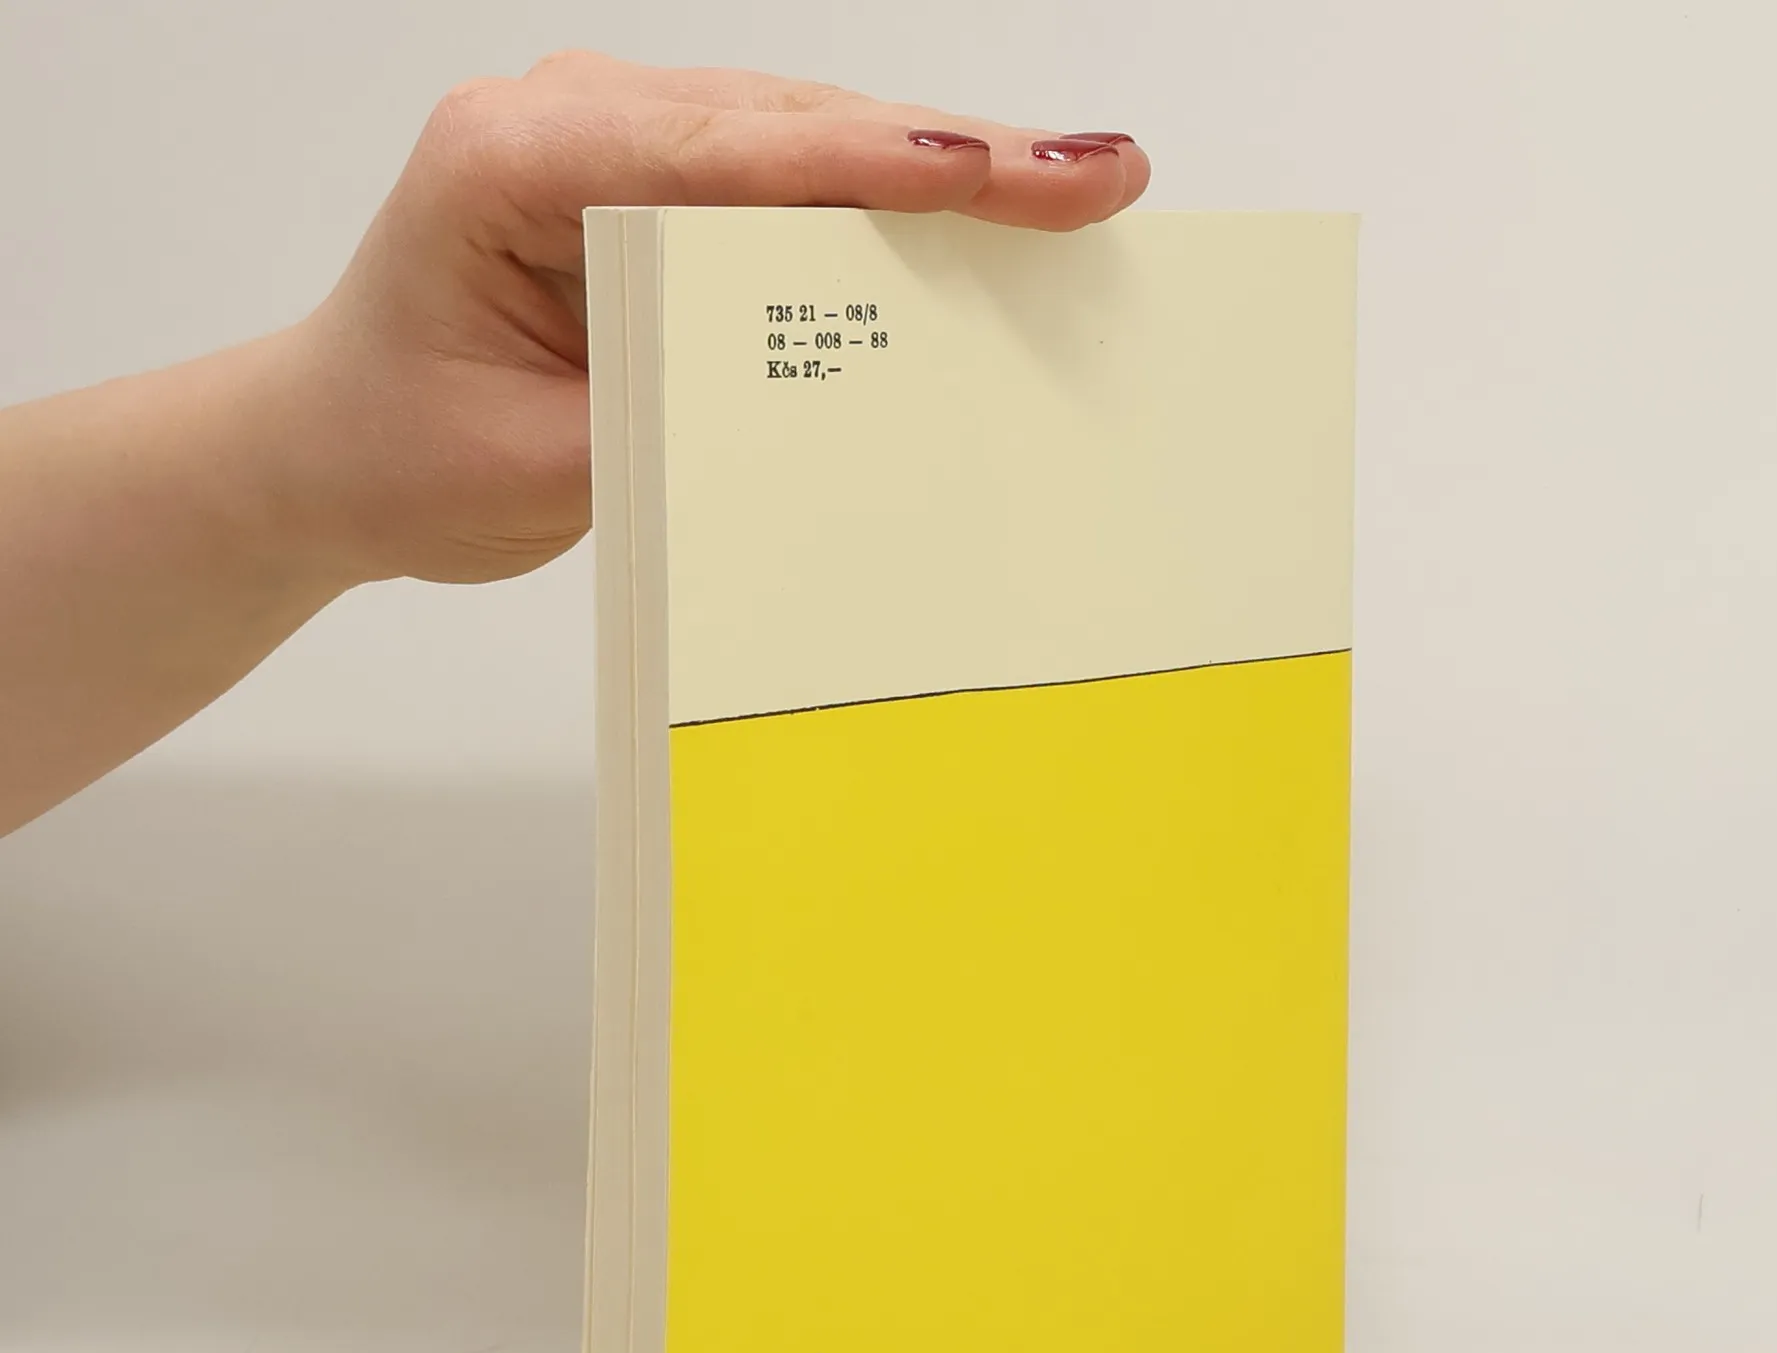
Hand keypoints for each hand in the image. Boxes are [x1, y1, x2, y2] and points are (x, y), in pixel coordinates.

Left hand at [285, 55, 1150, 586]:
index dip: (858, 167)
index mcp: (509, 164)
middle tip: (1093, 175)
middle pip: (789, 125)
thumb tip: (813, 399)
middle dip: (948, 154)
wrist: (344, 448)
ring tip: (1077, 182)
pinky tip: (991, 208)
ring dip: (945, 167)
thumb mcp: (533, 467)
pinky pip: (794, 179)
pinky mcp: (663, 186)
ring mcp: (622, 143)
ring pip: (809, 137)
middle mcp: (570, 122)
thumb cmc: (408, 449)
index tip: (976, 174)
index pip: (713, 155)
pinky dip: (895, 201)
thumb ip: (663, 422)